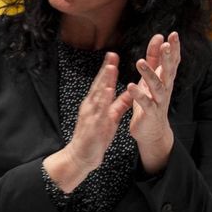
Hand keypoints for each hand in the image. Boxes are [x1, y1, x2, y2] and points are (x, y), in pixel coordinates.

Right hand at [44, 52, 130, 192]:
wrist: (81, 156)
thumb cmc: (95, 137)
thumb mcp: (110, 117)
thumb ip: (120, 104)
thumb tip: (131, 92)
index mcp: (94, 104)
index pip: (102, 84)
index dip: (108, 70)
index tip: (113, 56)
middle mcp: (90, 106)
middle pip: (99, 85)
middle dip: (105, 70)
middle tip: (112, 55)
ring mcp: (90, 115)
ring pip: (98, 95)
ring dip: (104, 81)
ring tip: (110, 68)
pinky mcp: (93, 125)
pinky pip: (99, 110)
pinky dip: (103, 100)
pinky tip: (107, 91)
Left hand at [127, 31, 180, 173]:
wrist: (152, 130)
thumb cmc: (151, 100)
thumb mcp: (152, 77)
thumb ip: (154, 59)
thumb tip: (159, 38)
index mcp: (165, 80)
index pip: (172, 61)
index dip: (174, 48)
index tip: (174, 34)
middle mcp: (166, 89)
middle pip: (168, 72)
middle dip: (167, 58)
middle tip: (165, 45)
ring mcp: (159, 101)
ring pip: (157, 86)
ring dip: (149, 74)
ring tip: (139, 62)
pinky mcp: (150, 113)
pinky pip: (145, 103)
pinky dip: (139, 94)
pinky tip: (131, 85)